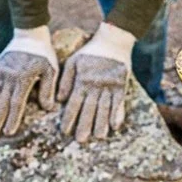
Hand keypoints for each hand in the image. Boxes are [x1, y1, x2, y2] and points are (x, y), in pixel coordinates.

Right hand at [0, 27, 56, 136]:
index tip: (9, 132)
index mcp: (24, 78)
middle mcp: (8, 76)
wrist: (28, 34)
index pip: (17, 102)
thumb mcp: (51, 70)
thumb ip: (48, 89)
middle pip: (1, 102)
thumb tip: (48, 108)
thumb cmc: (43, 54)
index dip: (13, 118)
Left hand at [54, 25, 136, 141]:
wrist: (114, 41)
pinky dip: (118, 114)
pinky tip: (115, 126)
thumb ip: (66, 81)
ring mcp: (110, 86)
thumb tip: (59, 100)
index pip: (74, 102)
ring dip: (101, 123)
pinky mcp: (122, 85)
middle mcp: (96, 85)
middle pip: (89, 108)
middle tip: (80, 140)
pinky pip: (119, 103)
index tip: (64, 131)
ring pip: (105, 108)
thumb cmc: (90, 52)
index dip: (69, 117)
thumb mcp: (74, 62)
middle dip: (84, 125)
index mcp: (82, 80)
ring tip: (98, 137)